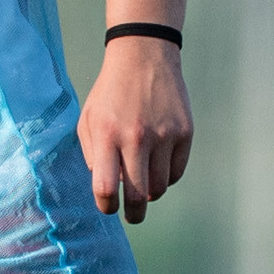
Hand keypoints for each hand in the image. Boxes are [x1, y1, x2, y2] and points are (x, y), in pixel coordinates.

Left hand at [76, 36, 191, 221]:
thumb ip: (91, 154)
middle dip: (134, 214)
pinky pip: (177, 172)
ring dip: (151, 192)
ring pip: (160, 187)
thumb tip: (106, 187)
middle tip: (133, 217)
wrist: (144, 57)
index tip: (109, 208)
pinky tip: (158, 166)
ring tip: (144, 184)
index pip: (105, 187)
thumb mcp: (88, 118)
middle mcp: (136, 137)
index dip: (106, 206)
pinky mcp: (184, 132)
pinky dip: (167, 176)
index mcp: (106, 135)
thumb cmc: (111, 93)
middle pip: (137, 196)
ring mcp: (164, 135)